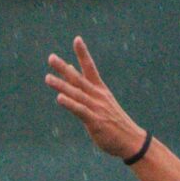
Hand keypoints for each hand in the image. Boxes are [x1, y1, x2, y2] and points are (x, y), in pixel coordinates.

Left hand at [45, 37, 152, 160]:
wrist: (132, 141)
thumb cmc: (114, 122)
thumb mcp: (102, 101)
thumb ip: (85, 87)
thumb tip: (71, 69)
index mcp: (100, 90)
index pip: (90, 68)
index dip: (83, 54)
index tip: (77, 39)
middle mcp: (98, 96)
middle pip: (79, 79)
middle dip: (64, 69)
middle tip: (51, 58)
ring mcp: (97, 108)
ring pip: (76, 94)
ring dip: (62, 85)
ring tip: (48, 78)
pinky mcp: (95, 122)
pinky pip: (80, 111)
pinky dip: (70, 104)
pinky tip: (59, 98)